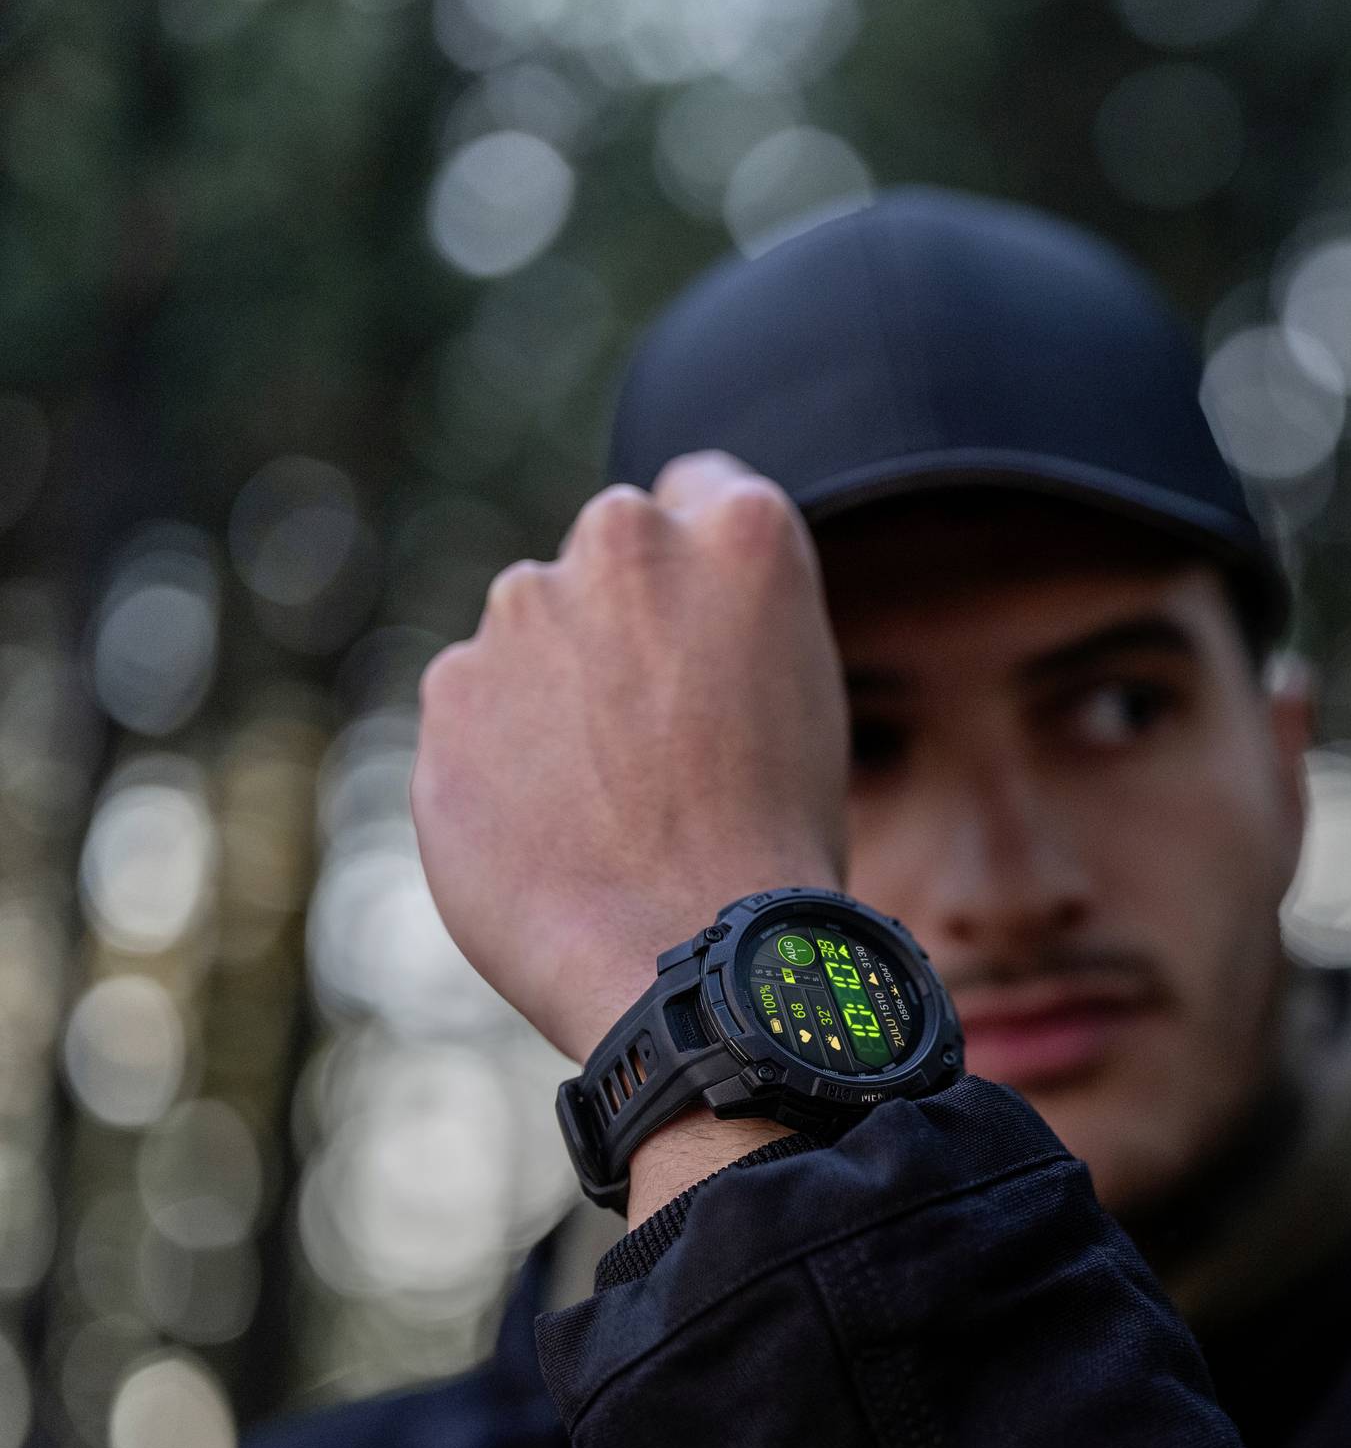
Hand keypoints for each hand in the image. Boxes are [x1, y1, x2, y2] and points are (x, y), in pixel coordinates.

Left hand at [412, 452, 848, 1063]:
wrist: (685, 957)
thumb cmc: (774, 843)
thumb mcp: (804, 696)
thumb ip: (732, 621)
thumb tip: (667, 627)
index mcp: (739, 532)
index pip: (703, 491)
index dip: (708, 569)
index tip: (708, 633)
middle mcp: (625, 542)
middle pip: (614, 557)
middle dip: (626, 622)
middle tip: (666, 736)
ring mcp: (522, 609)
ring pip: (537, 632)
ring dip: (559, 690)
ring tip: (611, 804)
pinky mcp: (449, 686)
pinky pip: (480, 708)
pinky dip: (504, 756)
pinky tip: (556, 831)